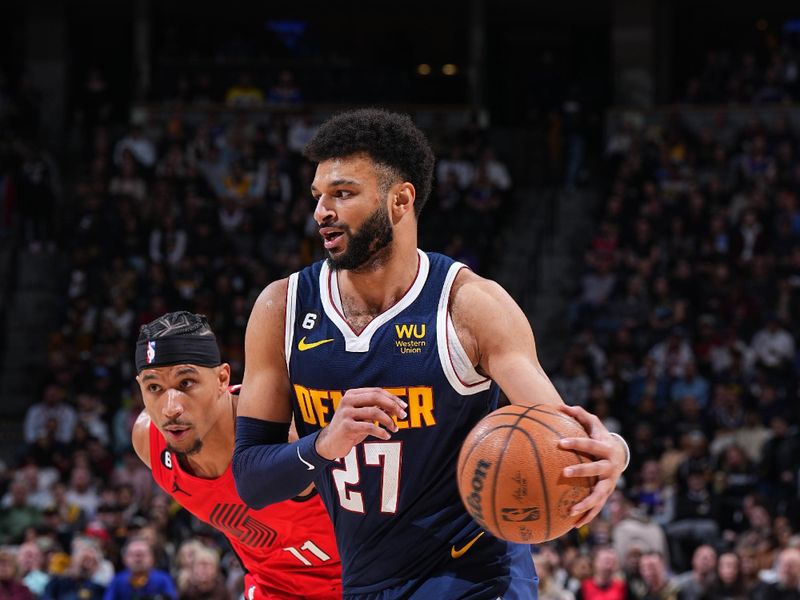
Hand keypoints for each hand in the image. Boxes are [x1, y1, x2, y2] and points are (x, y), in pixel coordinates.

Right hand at [315, 388, 406, 459]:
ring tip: (395, 429)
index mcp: (351, 394)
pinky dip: (381, 432)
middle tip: (403, 415)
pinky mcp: (346, 426)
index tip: (403, 406)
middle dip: (393, 406)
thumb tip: (397, 407)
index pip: (376, 391)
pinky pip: (370, 427)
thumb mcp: (362, 415)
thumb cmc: (350, 428)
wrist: (330, 443)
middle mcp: (347, 400)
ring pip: (374, 412)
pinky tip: (386, 436)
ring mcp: (346, 413)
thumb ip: (376, 408)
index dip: (392, 398)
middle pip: (376, 398)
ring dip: (389, 421)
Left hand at [557, 404, 626, 527]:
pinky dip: (587, 516)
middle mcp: (610, 466)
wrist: (621, 456)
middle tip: (563, 473)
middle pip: (596, 469)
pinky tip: (572, 525)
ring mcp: (610, 482)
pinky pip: (597, 507)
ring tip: (570, 512)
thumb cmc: (600, 436)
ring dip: (586, 504)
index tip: (560, 442)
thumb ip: (578, 414)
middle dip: (581, 471)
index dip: (577, 442)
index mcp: (605, 448)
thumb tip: (559, 405)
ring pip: (599, 495)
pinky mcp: (607, 494)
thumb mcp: (593, 424)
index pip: (590, 444)